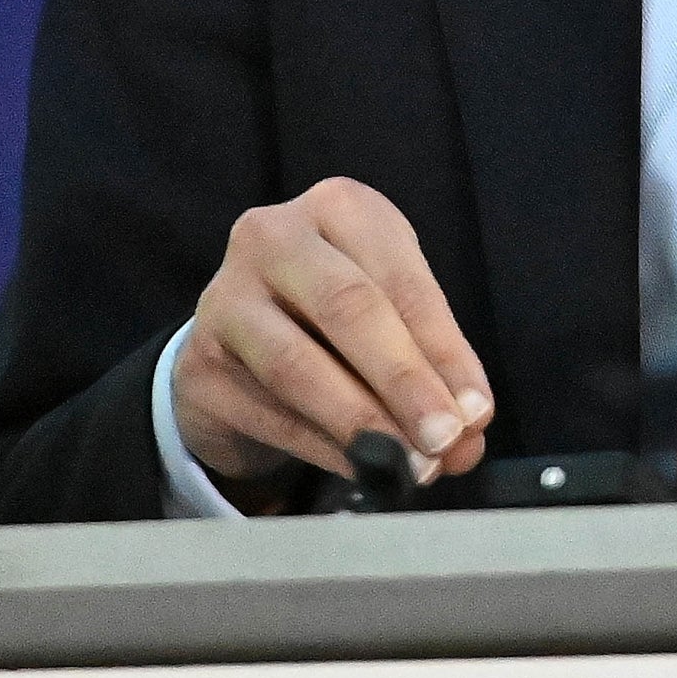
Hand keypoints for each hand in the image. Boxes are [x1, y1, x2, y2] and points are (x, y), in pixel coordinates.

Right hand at [172, 176, 494, 499]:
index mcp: (340, 208)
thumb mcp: (389, 319)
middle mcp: (275, 236)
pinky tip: (361, 470)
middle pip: (349, 308)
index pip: (401, 279)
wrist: (236, 342)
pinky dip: (322, 448)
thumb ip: (431, 368)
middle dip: (404, 381)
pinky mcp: (199, 360)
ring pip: (298, 364)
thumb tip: (469, 431)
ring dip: (362, 422)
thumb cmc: (331, 319)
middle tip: (444, 437)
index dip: (444, 350)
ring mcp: (227, 295)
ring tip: (408, 465)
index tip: (477, 411)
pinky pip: (268, 411)